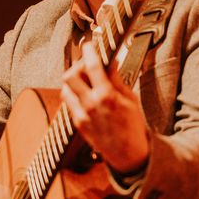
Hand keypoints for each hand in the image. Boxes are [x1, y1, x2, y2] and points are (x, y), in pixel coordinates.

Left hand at [61, 41, 148, 173]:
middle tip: (86, 64)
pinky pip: (69, 103)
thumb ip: (117, 79)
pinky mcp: (77, 123)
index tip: (89, 45)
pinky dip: (74, 94)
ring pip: (65, 89)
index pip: (92, 66)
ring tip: (85, 79)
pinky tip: (85, 94)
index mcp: (106, 96)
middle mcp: (90, 104)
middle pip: (70, 76)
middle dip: (76, 66)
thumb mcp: (131, 99)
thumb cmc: (133, 126)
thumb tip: (111, 61)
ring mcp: (81, 115)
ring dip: (72, 81)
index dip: (89, 51)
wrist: (127, 154)